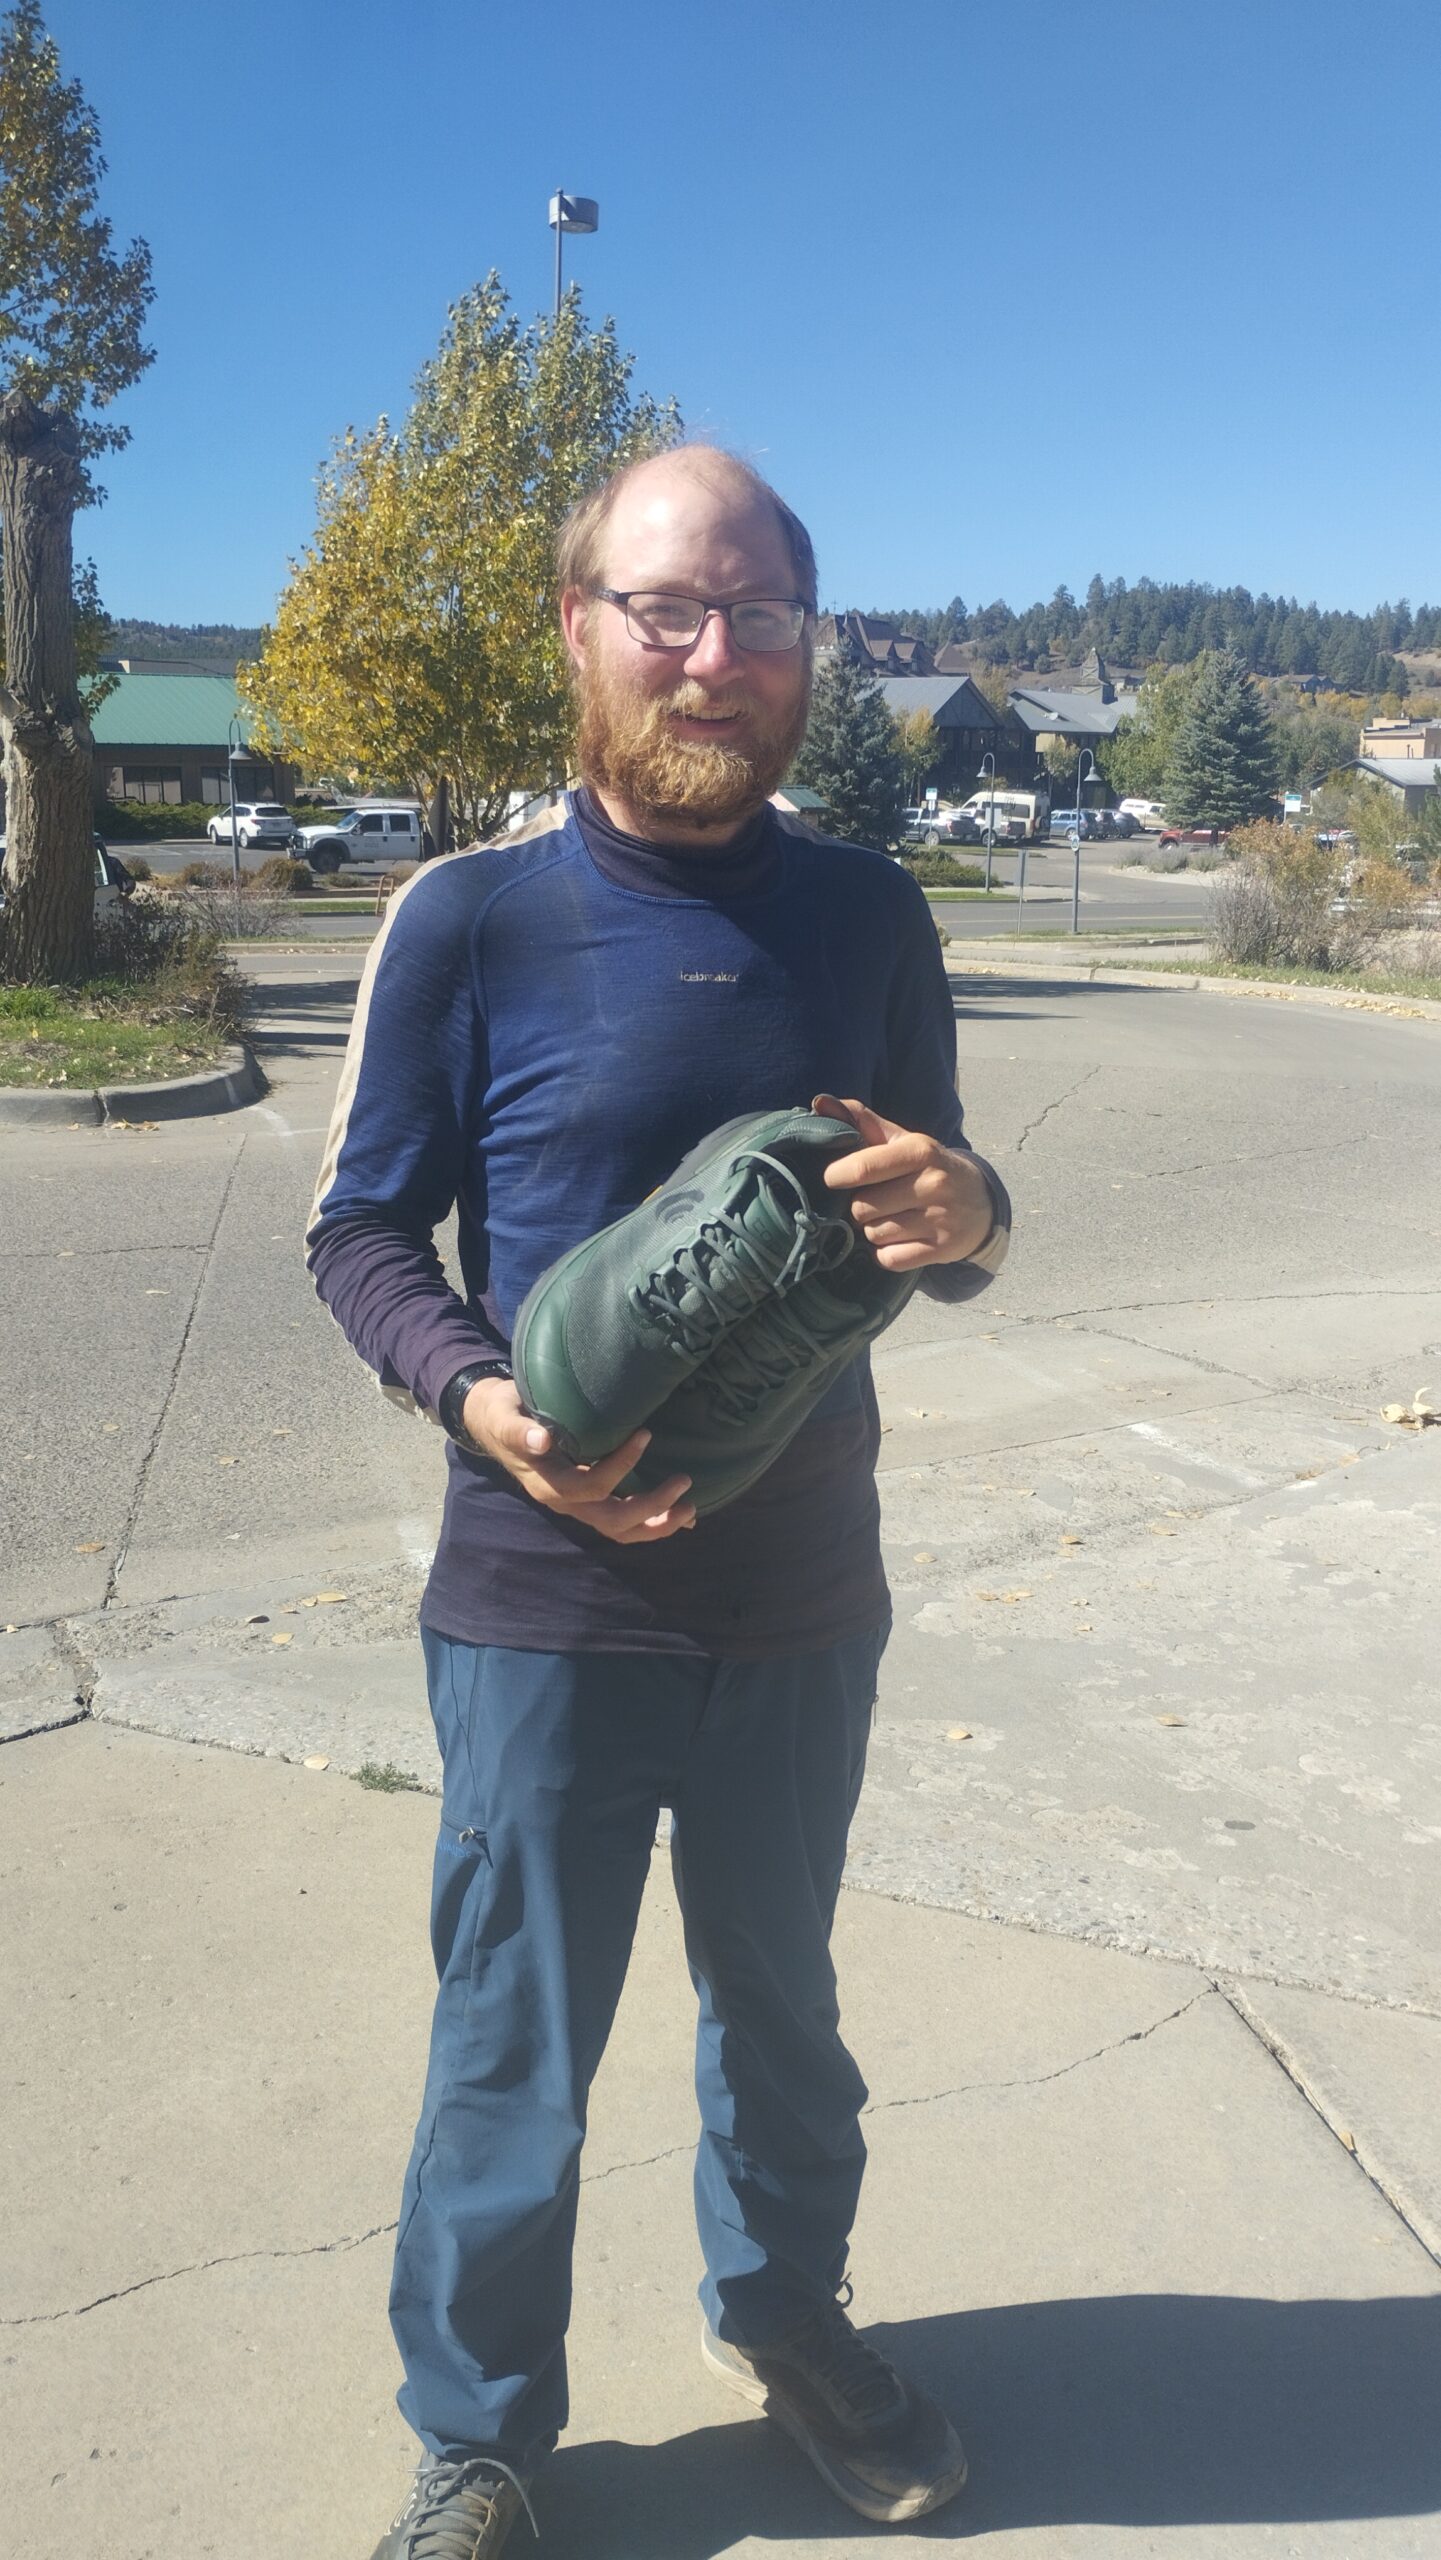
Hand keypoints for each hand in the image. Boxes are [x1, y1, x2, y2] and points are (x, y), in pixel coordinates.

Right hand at [461, 1376, 695, 1542]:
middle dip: (652, 1508)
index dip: (621, 1465)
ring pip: (620, 1531)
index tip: (646, 1434)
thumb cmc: (505, 1415)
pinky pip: (622, 1524)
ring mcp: (578, 1506)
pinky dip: (651, 1524)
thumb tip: (541, 1440)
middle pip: (614, 1521)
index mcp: (549, 1484)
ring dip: (657, 1525)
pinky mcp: (588, 1501)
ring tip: (690, 1510)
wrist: (493, 1425)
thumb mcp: (506, 1418)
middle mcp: (566, 1503)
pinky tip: (679, 1517)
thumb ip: (520, 1430)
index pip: (592, 1486)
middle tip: (684, 1483)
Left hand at [813, 1093, 994, 1271]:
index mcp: (921, 1151)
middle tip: (877, 1201)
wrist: (981, 1202)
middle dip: (861, 1206)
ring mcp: (940, 1219)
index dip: (837, 1176)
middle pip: (862, 1207)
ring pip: (874, 1234)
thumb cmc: (928, 1168)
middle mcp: (933, 1184)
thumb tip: (820, 1102)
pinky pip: (890, 1259)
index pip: (863, 1168)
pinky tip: (901, 1239)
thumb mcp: (903, 1141)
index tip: (834, 1178)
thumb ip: (862, 1121)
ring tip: (892, 1218)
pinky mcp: (942, 1249)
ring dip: (874, 1230)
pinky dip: (887, 1253)